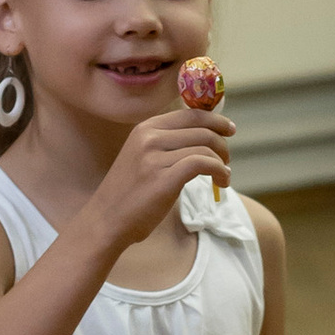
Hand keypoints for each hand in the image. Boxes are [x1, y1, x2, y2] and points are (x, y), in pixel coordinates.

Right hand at [90, 104, 235, 257]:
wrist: (105, 221)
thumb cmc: (128, 194)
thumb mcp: (142, 158)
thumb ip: (166, 145)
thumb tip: (204, 138)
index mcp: (145, 128)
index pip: (190, 114)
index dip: (215, 120)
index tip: (229, 130)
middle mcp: (149, 137)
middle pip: (201, 129)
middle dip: (222, 143)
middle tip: (227, 160)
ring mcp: (154, 157)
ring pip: (205, 147)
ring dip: (222, 162)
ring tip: (223, 176)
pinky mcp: (163, 178)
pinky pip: (203, 164)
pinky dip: (219, 171)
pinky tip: (221, 181)